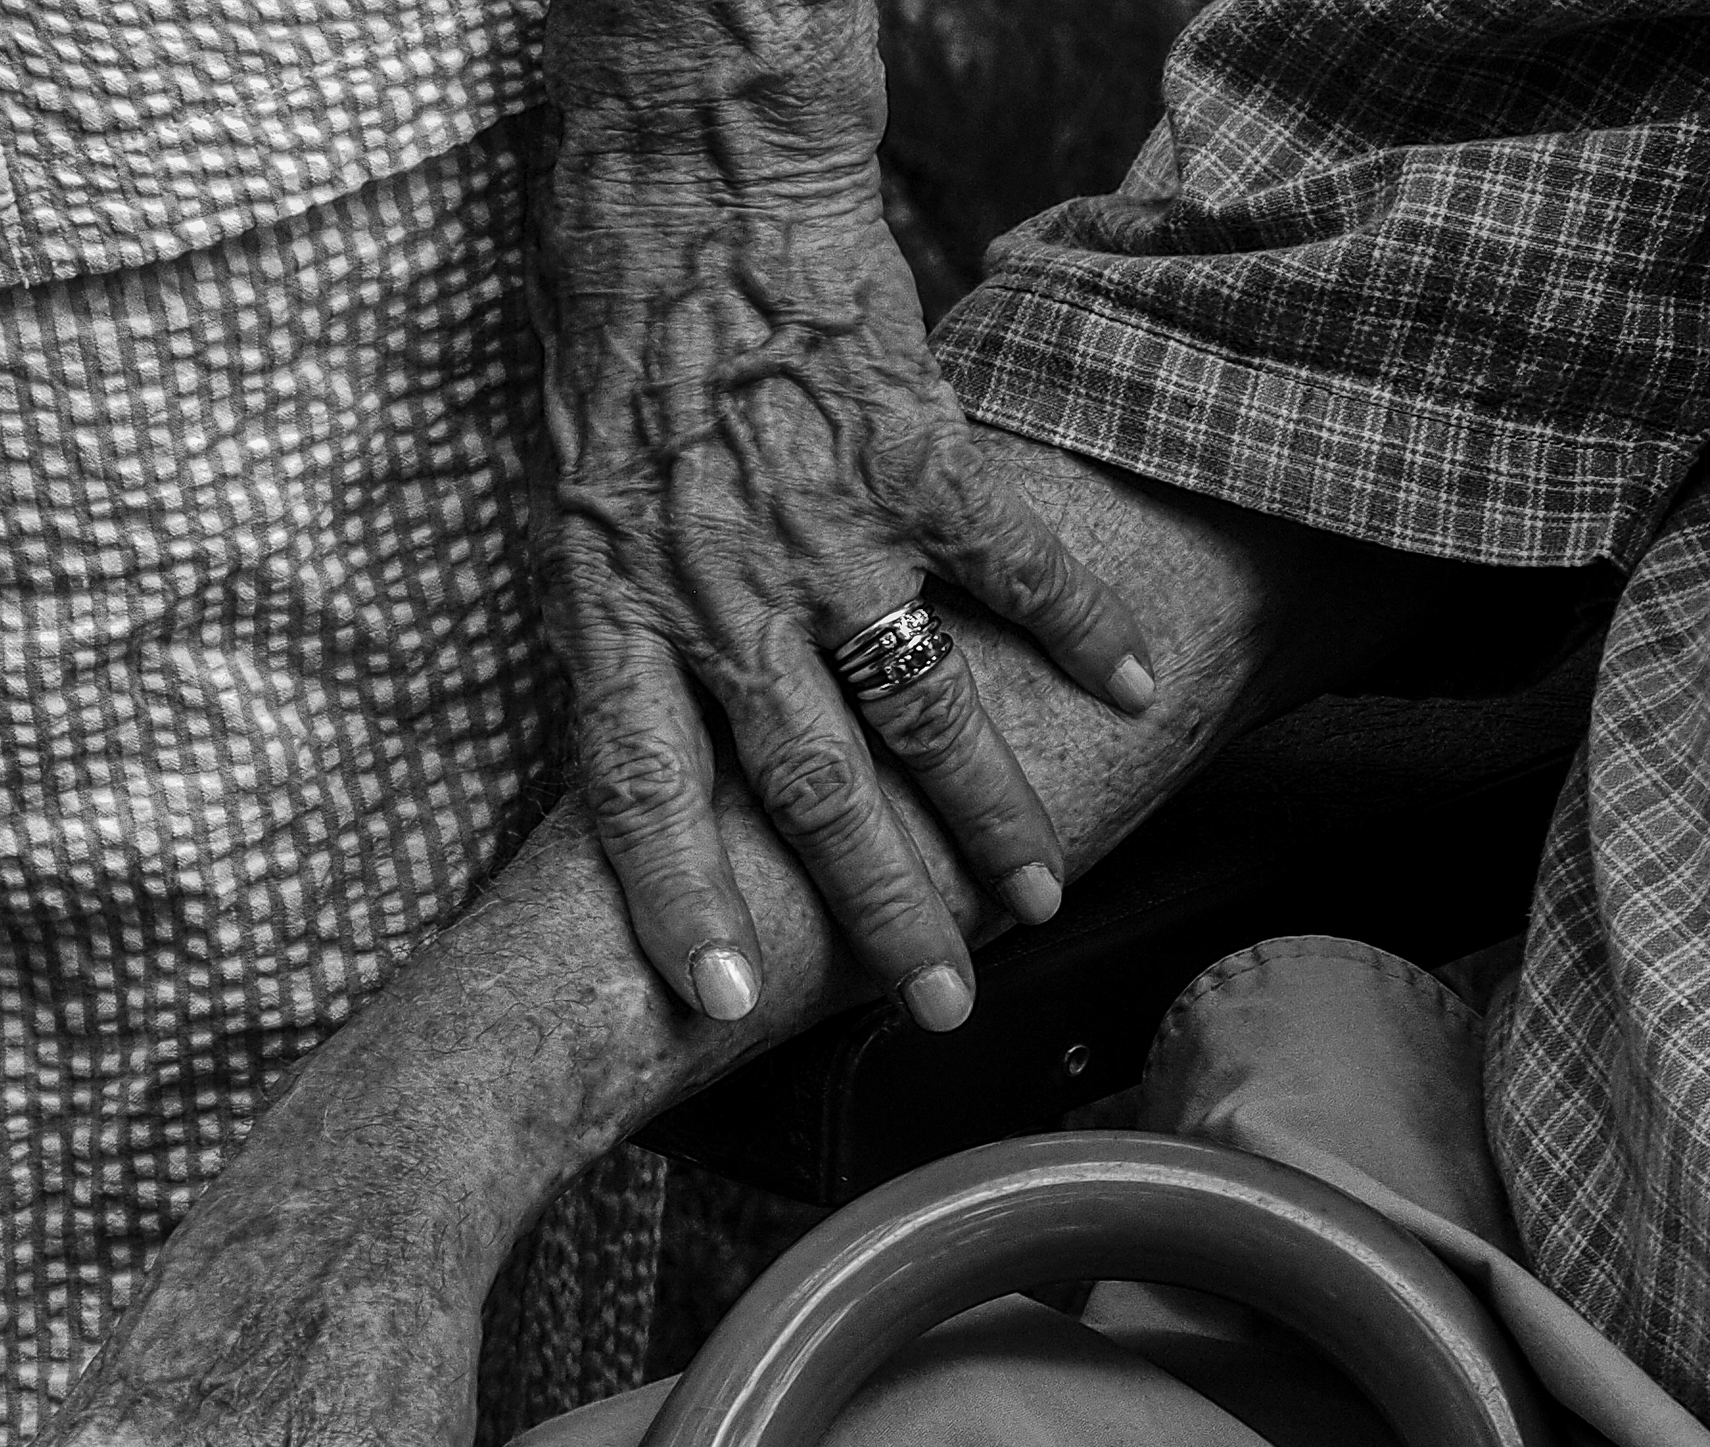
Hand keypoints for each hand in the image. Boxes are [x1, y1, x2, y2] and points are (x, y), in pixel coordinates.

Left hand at [532, 0, 1153, 1031]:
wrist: (683, 178)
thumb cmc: (614, 354)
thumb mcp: (572, 515)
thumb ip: (623, 643)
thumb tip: (660, 766)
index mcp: (616, 608)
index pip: (640, 794)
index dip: (683, 905)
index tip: (734, 1003)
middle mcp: (721, 589)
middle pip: (809, 787)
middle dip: (881, 911)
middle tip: (941, 1005)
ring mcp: (824, 524)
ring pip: (922, 702)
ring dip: (991, 811)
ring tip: (1041, 899)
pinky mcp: (915, 447)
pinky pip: (1013, 556)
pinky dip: (1080, 623)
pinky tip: (1137, 690)